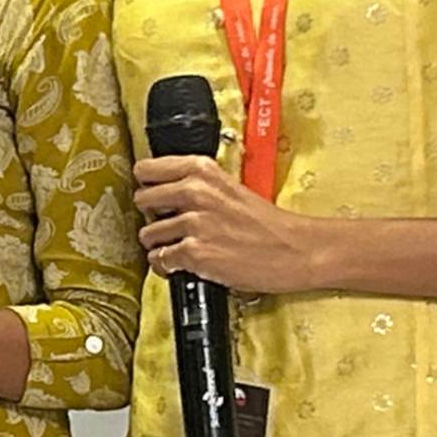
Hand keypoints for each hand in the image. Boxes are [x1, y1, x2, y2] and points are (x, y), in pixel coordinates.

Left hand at [134, 155, 324, 293]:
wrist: (294, 249)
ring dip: (159, 244)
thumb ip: (199, 185)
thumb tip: (165, 192)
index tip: (153, 194)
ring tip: (179, 248)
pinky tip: (182, 266)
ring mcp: (194, 223)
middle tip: (168, 225)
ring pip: (147, 234)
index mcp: (203, 170)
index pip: (147, 168)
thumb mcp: (231, 188)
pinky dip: (166, 267)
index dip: (147, 185)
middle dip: (152, 215)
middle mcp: (195, 191)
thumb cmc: (267, 223)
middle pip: (142, 200)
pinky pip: (159, 260)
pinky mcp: (195, 252)